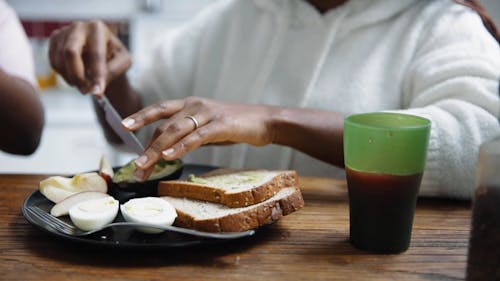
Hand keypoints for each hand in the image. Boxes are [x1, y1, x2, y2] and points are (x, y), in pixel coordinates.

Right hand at [49, 20, 130, 94]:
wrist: (102, 50)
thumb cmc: (114, 56)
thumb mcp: (123, 63)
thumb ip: (112, 72)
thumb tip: (95, 89)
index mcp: (98, 29)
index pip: (96, 54)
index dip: (97, 75)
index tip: (97, 92)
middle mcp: (78, 27)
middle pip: (70, 53)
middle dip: (77, 76)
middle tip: (86, 92)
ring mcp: (63, 32)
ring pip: (60, 62)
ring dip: (73, 79)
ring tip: (85, 85)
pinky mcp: (54, 41)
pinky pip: (54, 64)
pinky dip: (65, 75)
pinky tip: (77, 76)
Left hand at [121, 97, 276, 180]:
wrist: (265, 120)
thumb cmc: (236, 124)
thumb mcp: (208, 126)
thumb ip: (189, 132)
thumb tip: (169, 147)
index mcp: (190, 104)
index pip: (160, 110)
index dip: (141, 117)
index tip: (124, 126)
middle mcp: (195, 105)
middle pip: (163, 125)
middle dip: (146, 146)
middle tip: (135, 166)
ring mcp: (208, 114)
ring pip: (175, 131)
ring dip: (157, 150)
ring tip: (144, 165)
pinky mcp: (221, 125)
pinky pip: (196, 137)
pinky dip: (181, 147)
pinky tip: (169, 157)